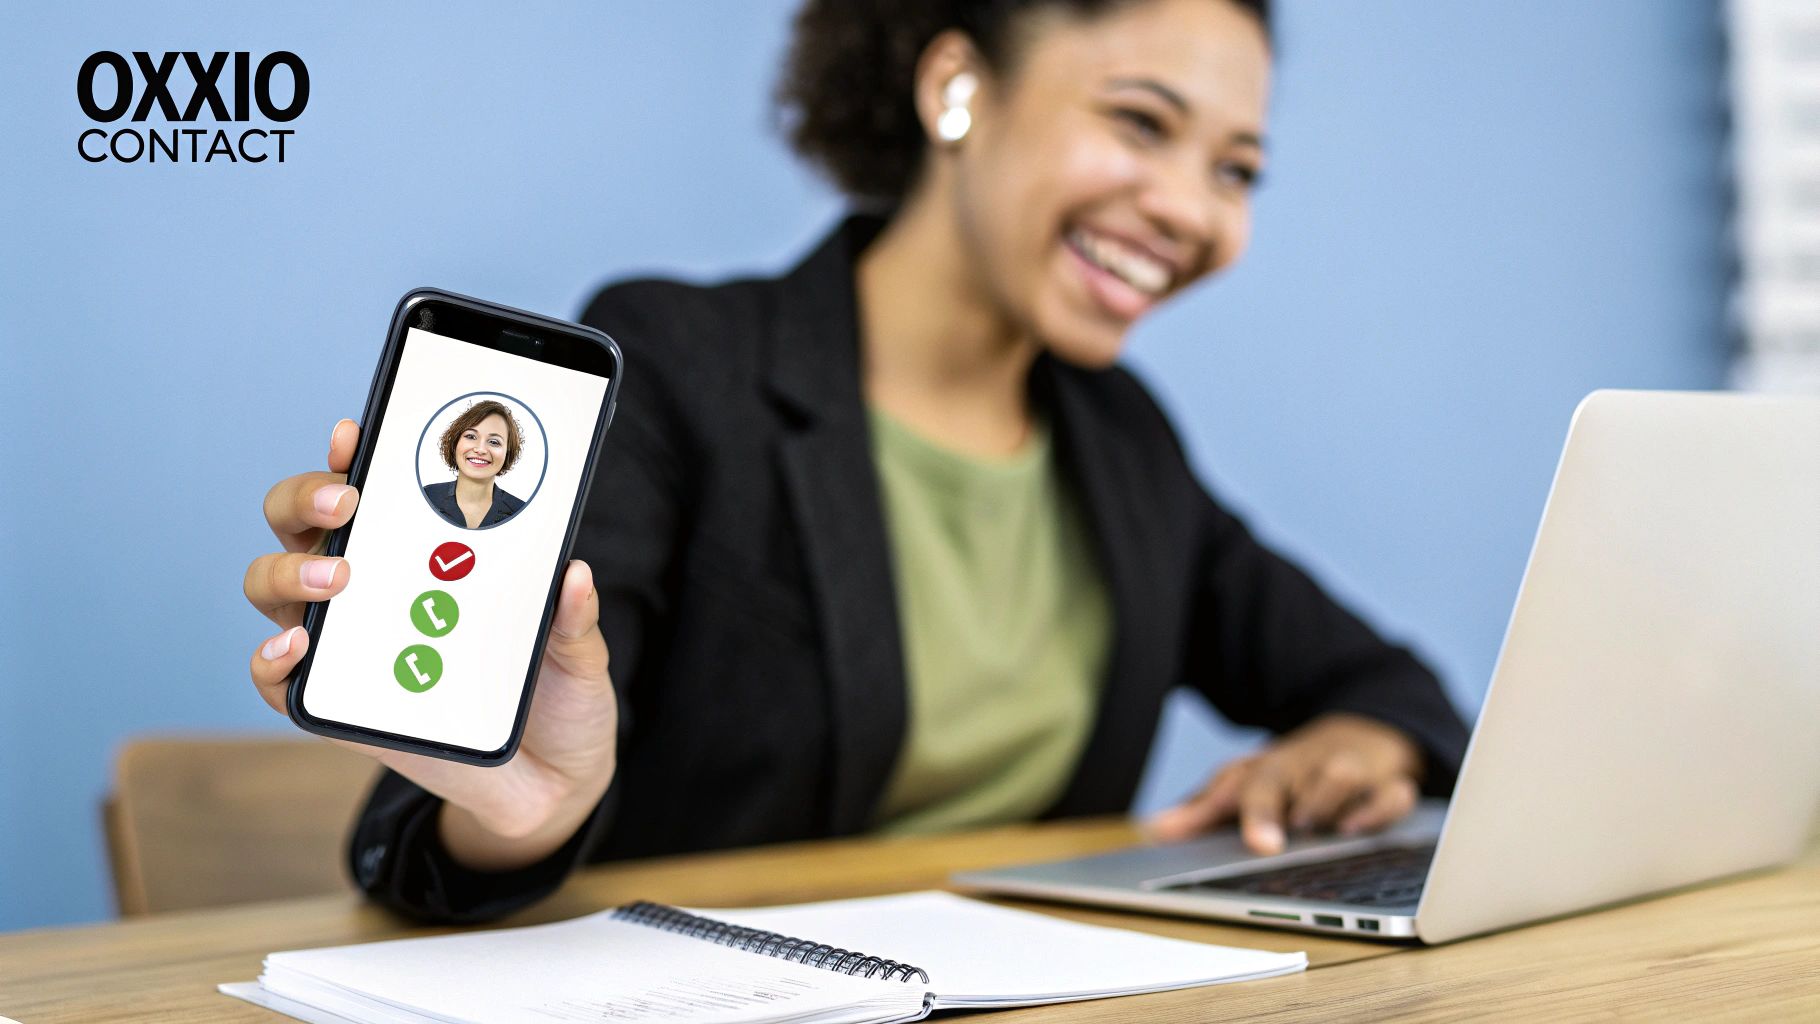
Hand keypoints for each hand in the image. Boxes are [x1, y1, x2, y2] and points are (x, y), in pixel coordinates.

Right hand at [244, 419, 619, 870]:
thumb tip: (574, 574)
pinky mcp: (340, 706)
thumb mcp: (580, 653)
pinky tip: (298, 646)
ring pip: (276, 588)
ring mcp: (350, 644)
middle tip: (345, 505)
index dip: (355, 455)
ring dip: (291, 572)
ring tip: (338, 578)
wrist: (550, 780)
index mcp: (429, 556)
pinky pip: (279, 681)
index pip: (374, 490)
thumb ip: (574, 618)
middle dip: (307, 499)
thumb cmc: (555, 694)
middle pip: (302, 525)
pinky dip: (272, 661)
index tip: (357, 433)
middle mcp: (375, 589)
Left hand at [1145, 713, 1422, 854]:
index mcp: (1268, 768)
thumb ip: (1203, 810)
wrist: (1365, 730)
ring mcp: (1349, 772)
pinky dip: (1379, 808)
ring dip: (1323, 803)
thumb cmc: (1297, 770)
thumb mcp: (1249, 783)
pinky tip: (1357, 827)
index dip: (1229, 812)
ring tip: (1311, 829)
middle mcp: (1304, 766)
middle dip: (1267, 809)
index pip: (1242, 784)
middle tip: (1263, 844)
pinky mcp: (1390, 784)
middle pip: (1281, 778)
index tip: (1229, 841)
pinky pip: (1393, 794)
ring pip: (1339, 776)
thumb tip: (1153, 829)